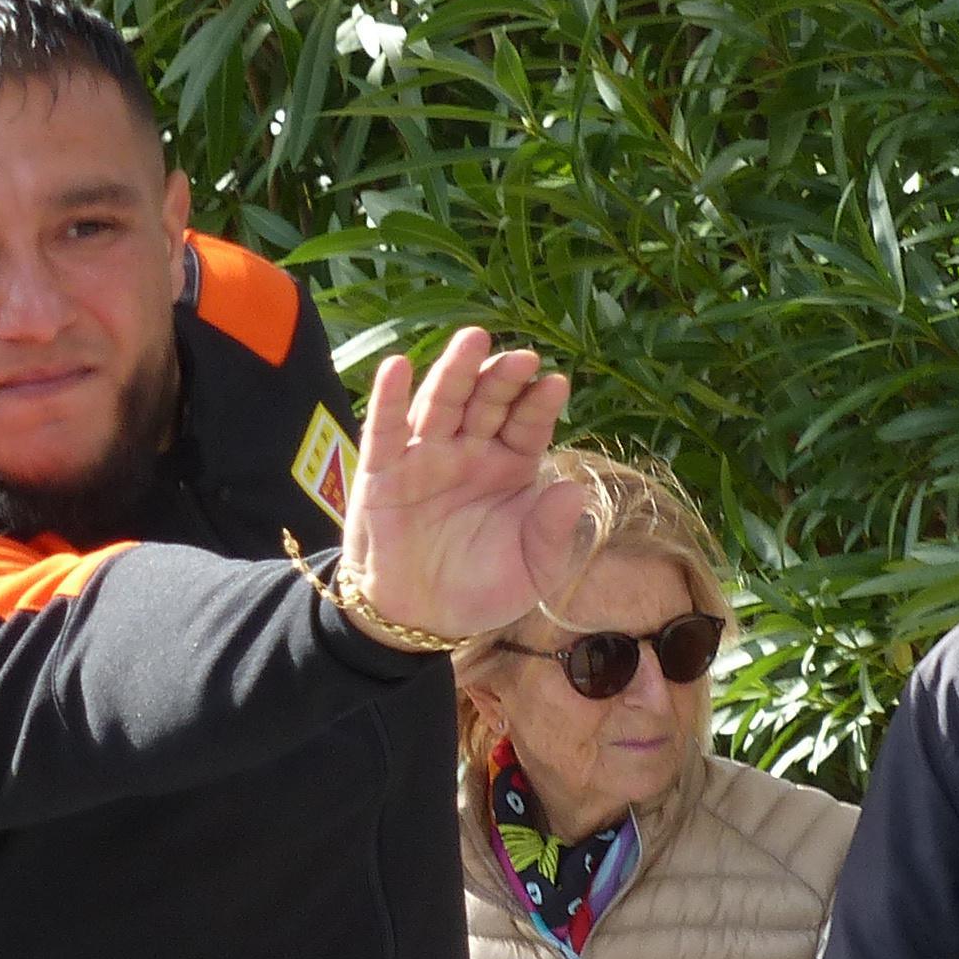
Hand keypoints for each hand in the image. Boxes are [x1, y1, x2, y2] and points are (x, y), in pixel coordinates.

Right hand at [339, 327, 591, 641]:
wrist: (420, 618)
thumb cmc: (481, 588)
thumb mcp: (531, 571)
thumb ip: (554, 535)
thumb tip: (575, 492)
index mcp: (511, 466)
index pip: (527, 424)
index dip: (539, 404)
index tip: (556, 384)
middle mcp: (469, 451)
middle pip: (487, 402)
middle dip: (504, 377)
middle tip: (523, 357)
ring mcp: (425, 456)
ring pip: (440, 404)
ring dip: (455, 371)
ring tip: (472, 340)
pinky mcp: (383, 471)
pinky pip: (385, 430)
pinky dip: (388, 399)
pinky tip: (395, 368)